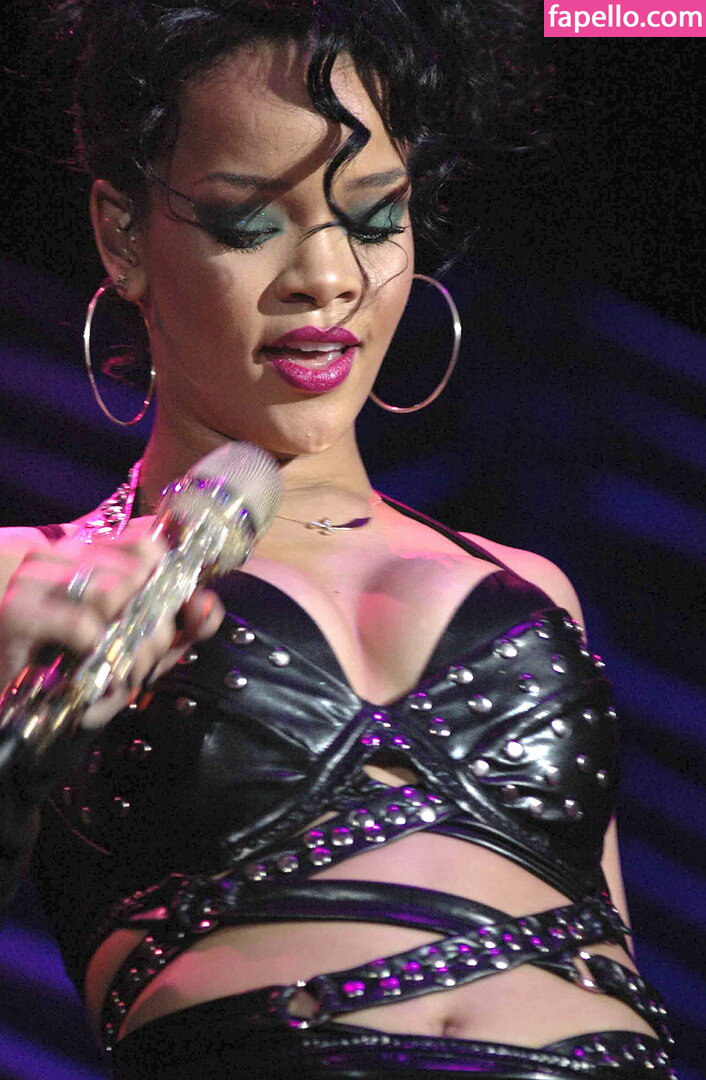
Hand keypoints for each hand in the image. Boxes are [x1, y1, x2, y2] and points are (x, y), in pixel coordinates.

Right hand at [0, 522, 223, 730]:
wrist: (19, 707)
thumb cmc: (83, 669)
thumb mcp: (144, 646)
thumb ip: (185, 624)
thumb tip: (207, 604)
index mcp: (88, 552)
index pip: (149, 546)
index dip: (170, 585)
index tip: (171, 622)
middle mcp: (59, 554)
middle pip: (138, 572)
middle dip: (155, 627)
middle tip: (147, 661)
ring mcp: (34, 579)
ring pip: (114, 592)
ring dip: (133, 646)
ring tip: (127, 673)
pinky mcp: (18, 613)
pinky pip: (83, 625)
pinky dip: (101, 654)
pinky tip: (99, 674)